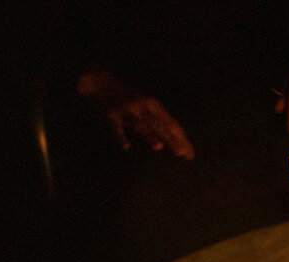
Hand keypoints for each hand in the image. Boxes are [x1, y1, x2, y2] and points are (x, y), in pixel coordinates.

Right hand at [77, 70, 194, 159]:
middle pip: (159, 126)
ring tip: (158, 146)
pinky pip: (115, 127)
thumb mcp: (145, 103)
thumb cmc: (126, 95)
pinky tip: (126, 146)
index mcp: (153, 104)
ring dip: (149, 135)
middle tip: (181, 153)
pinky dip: (120, 136)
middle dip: (170, 139)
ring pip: (139, 125)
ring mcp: (126, 110)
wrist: (99, 79)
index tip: (190, 155)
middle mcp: (142, 106)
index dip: (181, 139)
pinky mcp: (110, 114)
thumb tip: (175, 137)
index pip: (171, 124)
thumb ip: (157, 119)